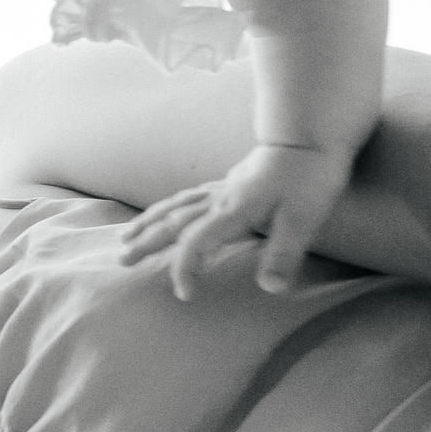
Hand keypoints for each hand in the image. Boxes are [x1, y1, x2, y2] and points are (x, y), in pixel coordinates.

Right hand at [121, 140, 354, 298]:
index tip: (185, 294)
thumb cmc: (310, 178)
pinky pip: (187, 197)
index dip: (185, 269)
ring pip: (174, 208)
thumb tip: (271, 289)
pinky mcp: (227, 184)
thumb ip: (284, 255)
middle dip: (146, 244)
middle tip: (122, 261)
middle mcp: (219, 201)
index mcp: (233, 212)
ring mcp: (220, 190)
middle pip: (172, 224)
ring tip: (125, 236)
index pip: (196, 244)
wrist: (310, 138)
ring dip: (147, 223)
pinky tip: (163, 211)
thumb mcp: (304, 220)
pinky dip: (167, 207)